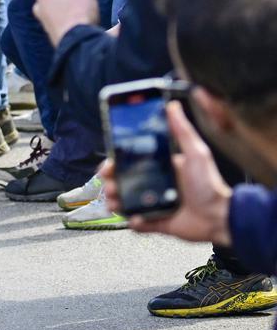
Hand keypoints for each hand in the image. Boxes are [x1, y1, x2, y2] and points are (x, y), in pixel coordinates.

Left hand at [32, 0, 98, 46]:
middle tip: (81, 4)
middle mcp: (38, 4)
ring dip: (70, 8)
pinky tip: (77, 25)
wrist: (76, 41)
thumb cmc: (79, 11)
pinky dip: (69, 20)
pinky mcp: (49, 32)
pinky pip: (62, 19)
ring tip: (80, 15)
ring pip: (61, 7)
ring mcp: (42, 19)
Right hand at [101, 102, 232, 246]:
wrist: (221, 217)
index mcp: (160, 168)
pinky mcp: (156, 222)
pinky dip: (133, 222)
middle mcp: (154, 185)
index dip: (116, 161)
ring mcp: (153, 204)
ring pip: (124, 201)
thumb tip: (172, 106)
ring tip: (116, 201)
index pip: (131, 161)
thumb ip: (182, 131)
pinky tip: (137, 219)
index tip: (110, 161)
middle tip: (109, 182)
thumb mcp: (196, 153)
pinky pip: (137, 223)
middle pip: (122, 181)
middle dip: (110, 181)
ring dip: (115, 201)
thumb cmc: (210, 185)